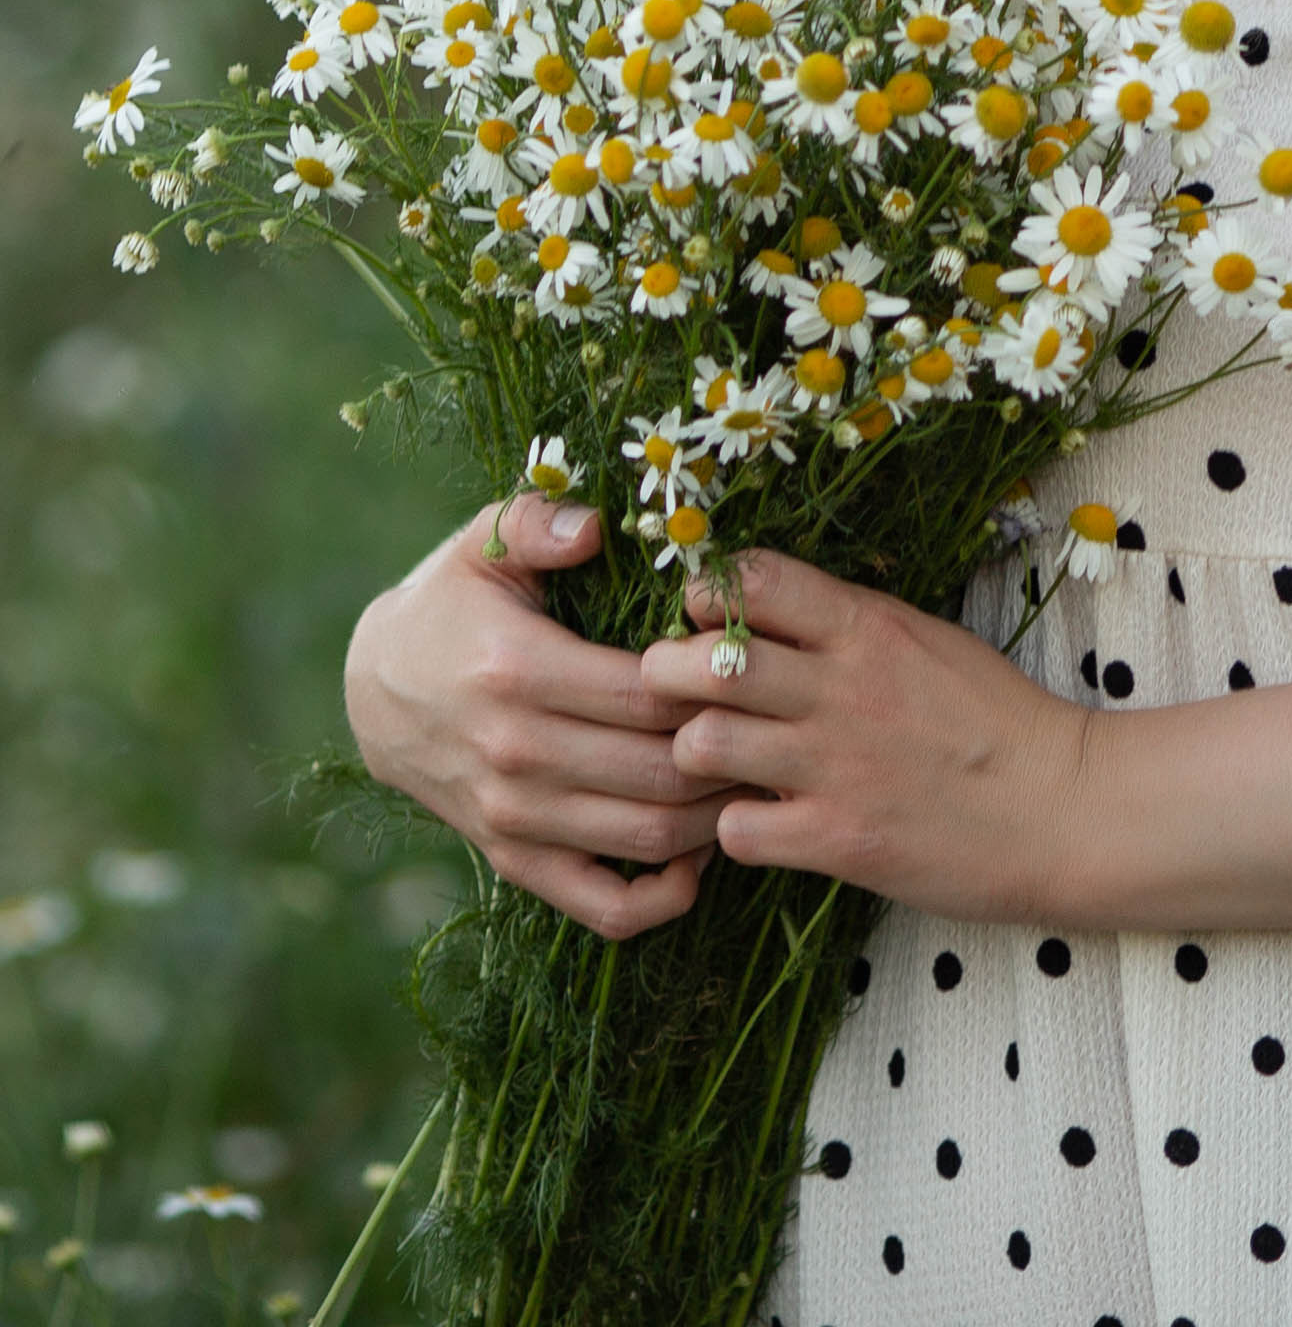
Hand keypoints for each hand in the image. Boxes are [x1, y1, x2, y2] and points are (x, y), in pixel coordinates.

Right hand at [344, 496, 740, 939]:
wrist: (377, 690)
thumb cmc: (452, 603)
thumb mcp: (482, 542)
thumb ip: (538, 521)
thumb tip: (596, 527)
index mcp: (518, 670)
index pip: (647, 693)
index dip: (712, 683)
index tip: (753, 662)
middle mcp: (517, 754)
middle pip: (659, 770)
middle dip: (731, 751)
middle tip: (776, 722)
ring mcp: (515, 818)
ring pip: (645, 836)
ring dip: (716, 815)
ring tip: (754, 773)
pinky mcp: (515, 862)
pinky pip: (605, 907)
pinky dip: (665, 896)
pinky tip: (699, 850)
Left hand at [636, 552, 1092, 917]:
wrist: (1062, 808)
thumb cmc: (998, 719)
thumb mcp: (928, 641)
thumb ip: (851, 626)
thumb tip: (772, 611)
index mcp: (868, 628)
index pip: (754, 579)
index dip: (708, 595)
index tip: (701, 618)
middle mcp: (842, 689)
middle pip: (705, 660)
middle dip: (667, 672)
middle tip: (670, 693)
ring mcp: (836, 767)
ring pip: (703, 743)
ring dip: (692, 752)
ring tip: (710, 761)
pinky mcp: (839, 841)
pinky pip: (736, 830)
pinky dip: (730, 829)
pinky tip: (753, 823)